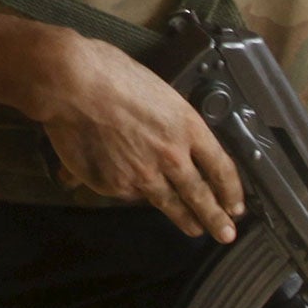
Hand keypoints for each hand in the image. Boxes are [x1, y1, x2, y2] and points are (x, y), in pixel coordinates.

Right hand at [28, 31, 245, 240]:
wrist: (72, 85)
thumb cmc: (110, 74)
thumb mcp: (159, 93)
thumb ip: (171, 123)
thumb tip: (174, 139)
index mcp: (187, 127)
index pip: (221, 167)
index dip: (232, 190)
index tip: (235, 204)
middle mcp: (172, 156)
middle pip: (201, 195)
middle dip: (216, 218)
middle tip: (226, 232)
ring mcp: (143, 174)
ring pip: (169, 203)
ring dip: (185, 219)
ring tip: (194, 228)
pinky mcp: (115, 184)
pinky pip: (129, 194)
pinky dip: (132, 193)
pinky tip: (133, 191)